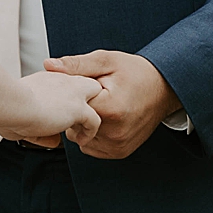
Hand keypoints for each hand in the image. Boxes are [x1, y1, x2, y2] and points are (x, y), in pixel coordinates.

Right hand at [3, 70, 101, 146]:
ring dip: (92, 111)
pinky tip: (82, 140)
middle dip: (86, 96)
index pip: (65, 83)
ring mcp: (72, 93)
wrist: (10, 103)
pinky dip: (90, 132)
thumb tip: (54, 141)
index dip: (66, 97)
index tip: (58, 112)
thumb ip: (40, 130)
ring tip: (84, 129)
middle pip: (85, 80)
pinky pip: (95, 120)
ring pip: (96, 93)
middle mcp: (61, 80)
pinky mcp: (77, 108)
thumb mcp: (20, 117)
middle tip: (79, 118)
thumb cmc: (5, 108)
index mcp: (46, 78)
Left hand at [44, 50, 179, 159]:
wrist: (163, 88)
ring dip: (83, 125)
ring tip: (98, 106)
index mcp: (110, 108)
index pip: (71, 108)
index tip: (78, 86)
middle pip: (75, 125)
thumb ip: (76, 65)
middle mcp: (115, 132)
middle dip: (76, 111)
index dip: (70, 96)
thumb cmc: (135, 72)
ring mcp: (118, 145)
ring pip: (81, 138)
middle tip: (90, 96)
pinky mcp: (120, 152)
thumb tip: (48, 65)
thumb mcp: (106, 60)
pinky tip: (101, 119)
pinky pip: (92, 147)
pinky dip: (92, 135)